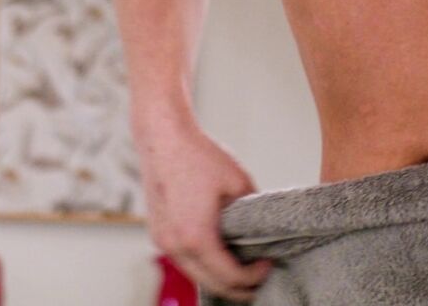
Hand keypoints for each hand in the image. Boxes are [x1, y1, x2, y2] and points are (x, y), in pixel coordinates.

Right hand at [135, 118, 273, 302]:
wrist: (163, 138)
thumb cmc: (198, 156)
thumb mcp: (239, 183)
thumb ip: (252, 213)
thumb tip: (264, 230)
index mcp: (197, 237)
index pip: (230, 276)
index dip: (254, 277)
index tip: (269, 264)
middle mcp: (175, 246)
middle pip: (212, 285)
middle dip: (238, 289)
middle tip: (259, 281)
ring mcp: (163, 241)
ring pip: (196, 275)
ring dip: (219, 279)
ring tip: (243, 272)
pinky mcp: (158, 233)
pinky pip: (184, 260)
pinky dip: (203, 265)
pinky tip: (220, 258)